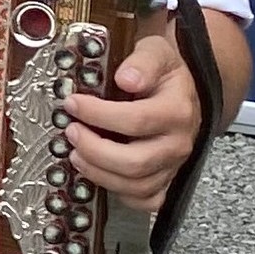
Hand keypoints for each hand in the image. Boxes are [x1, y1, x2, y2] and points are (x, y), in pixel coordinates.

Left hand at [62, 32, 202, 209]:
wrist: (183, 93)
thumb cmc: (163, 75)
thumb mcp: (156, 54)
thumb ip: (143, 62)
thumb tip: (126, 78)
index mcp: (177, 110)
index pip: (136, 120)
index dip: (98, 115)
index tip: (72, 103)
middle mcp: (179, 143)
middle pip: (134, 162)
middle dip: (94, 150)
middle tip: (71, 132)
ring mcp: (174, 166)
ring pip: (136, 185)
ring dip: (98, 172)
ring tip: (75, 153)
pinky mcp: (167, 181)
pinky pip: (144, 200)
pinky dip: (118, 192)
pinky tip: (98, 173)